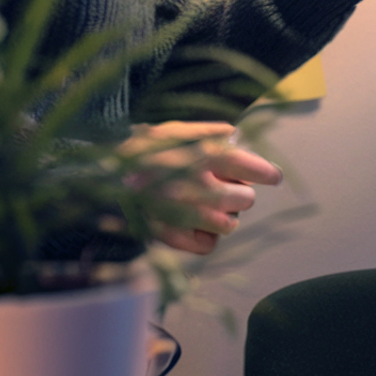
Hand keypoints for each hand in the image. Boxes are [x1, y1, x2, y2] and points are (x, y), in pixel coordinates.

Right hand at [122, 121, 281, 255]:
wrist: (101, 173)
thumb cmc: (142, 148)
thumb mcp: (177, 129)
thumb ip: (211, 131)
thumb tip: (237, 134)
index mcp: (206, 155)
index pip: (255, 169)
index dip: (268, 174)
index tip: (274, 177)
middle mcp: (198, 185)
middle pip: (246, 200)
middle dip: (242, 194)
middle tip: (229, 189)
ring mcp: (184, 213)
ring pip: (229, 225)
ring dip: (226, 217)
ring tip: (211, 207)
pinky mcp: (170, 235)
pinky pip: (207, 245)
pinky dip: (207, 237)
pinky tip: (197, 225)